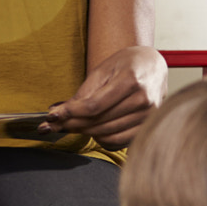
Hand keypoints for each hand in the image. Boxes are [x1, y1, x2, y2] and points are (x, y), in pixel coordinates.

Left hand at [45, 46, 166, 146]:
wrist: (154, 65)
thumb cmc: (127, 64)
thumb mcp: (103, 69)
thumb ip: (84, 92)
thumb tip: (59, 111)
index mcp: (131, 80)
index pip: (94, 106)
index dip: (71, 113)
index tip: (53, 116)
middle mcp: (143, 99)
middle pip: (99, 122)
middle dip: (72, 125)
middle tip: (54, 124)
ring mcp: (148, 115)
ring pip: (107, 134)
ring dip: (84, 133)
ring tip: (69, 126)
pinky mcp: (147, 126)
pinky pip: (119, 141)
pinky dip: (101, 139)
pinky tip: (90, 132)